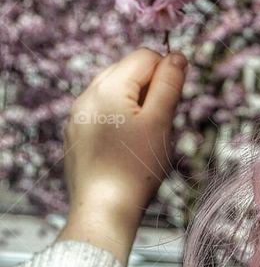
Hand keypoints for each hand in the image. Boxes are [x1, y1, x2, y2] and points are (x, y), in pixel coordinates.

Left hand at [56, 48, 187, 264]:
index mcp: (108, 87)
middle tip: (160, 121)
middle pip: (127, 70)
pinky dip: (118, 118)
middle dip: (149, 87)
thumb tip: (177, 56)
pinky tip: (125, 145)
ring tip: (143, 135)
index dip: (167, 72)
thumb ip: (169, 84)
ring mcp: (77, 116)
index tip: (173, 102)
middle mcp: (86, 95)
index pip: (145, 56)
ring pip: (114, 91)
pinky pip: (101, 111)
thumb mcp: (160, 122)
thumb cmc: (135, 168)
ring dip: (134, 102)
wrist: (103, 210)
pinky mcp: (75, 134)